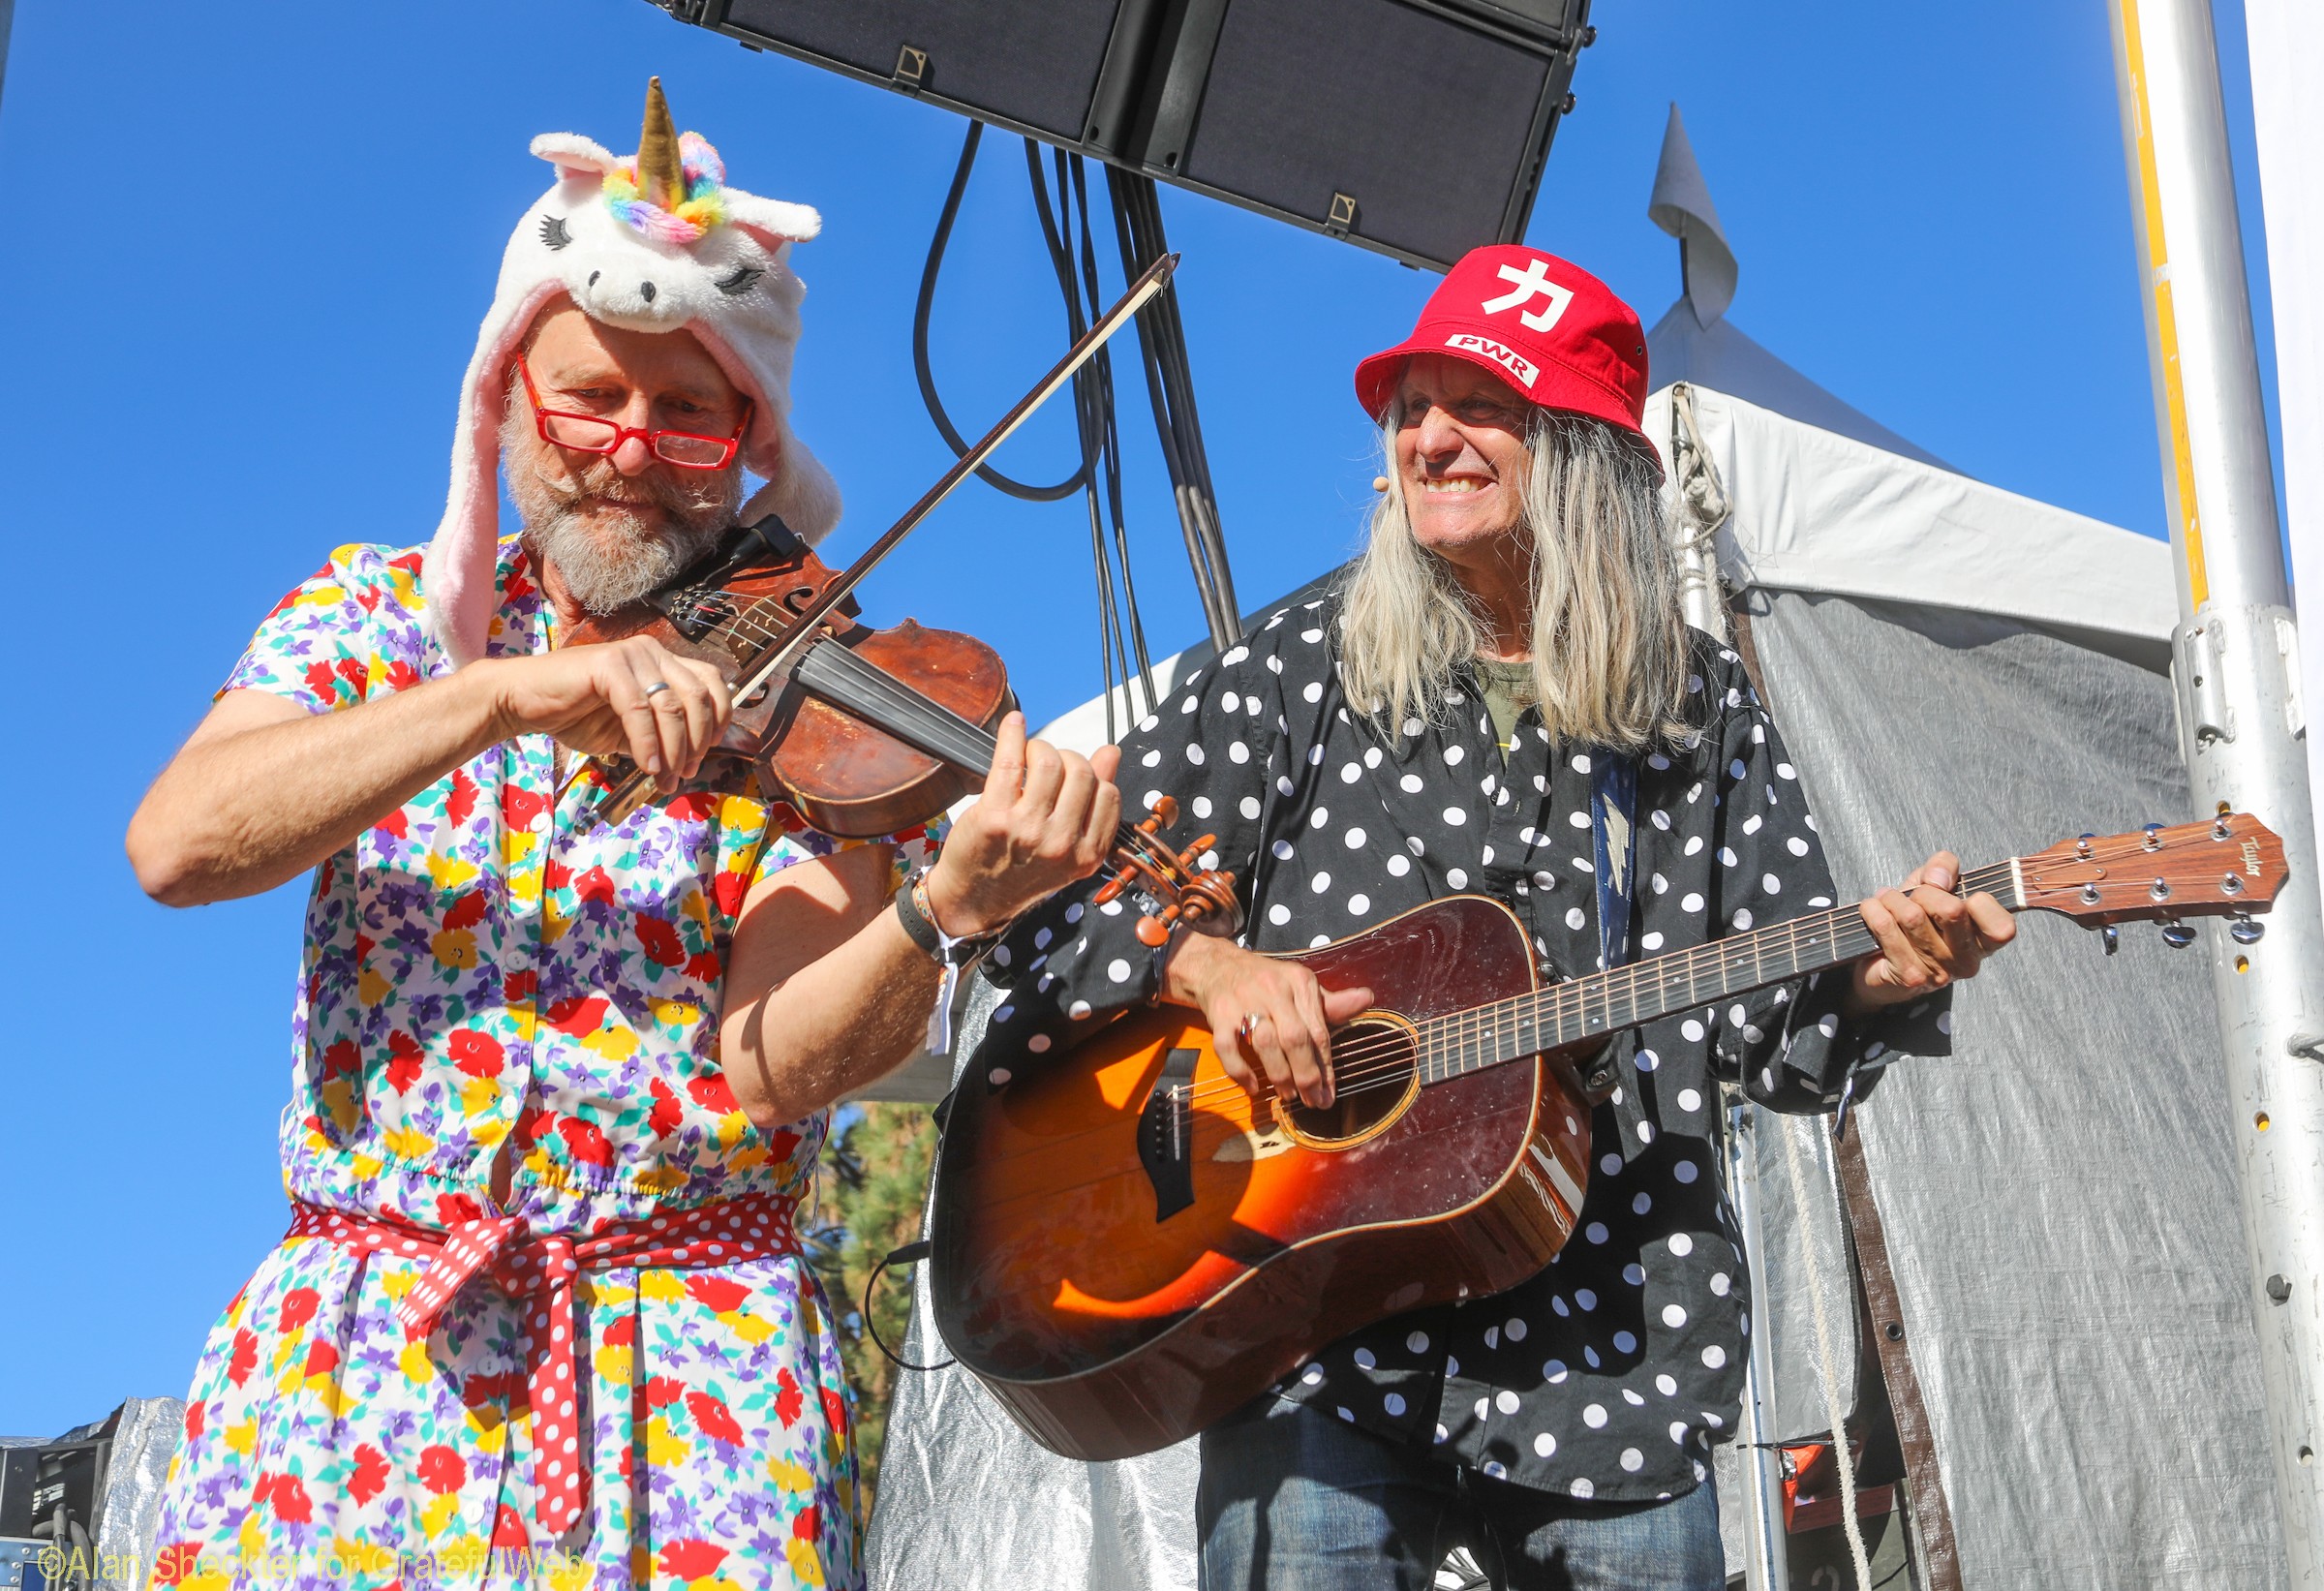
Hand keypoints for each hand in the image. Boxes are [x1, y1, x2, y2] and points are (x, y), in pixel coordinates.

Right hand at [484, 636, 732, 792]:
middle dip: (698, 742)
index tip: (705, 755)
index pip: (713, 684)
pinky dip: (647, 744)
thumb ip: (661, 735)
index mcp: (663, 663)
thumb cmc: (576, 715)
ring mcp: (631, 655)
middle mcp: (653, 652)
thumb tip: (692, 761)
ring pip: (671, 706)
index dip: (720, 721)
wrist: (524, 702)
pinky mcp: (608, 664)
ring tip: (664, 778)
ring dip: (673, 750)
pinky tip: (647, 767)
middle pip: (699, 696)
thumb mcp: (631, 730)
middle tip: (685, 773)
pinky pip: (639, 710)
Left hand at [921, 713, 1122, 937]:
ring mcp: (1028, 830)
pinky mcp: (994, 817)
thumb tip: (1111, 753)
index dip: (1093, 776)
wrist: (974, 900)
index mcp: (1087, 855)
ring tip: (1029, 758)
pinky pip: (1009, 761)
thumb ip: (1094, 803)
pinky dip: (1012, 735)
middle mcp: (1061, 844)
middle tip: (1048, 766)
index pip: (1108, 793)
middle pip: (1082, 773)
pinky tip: (1013, 725)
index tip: (1073, 776)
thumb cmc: (1022, 873)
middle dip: (1067, 758)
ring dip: (1040, 749)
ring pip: (1050, 762)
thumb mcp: (1069, 849)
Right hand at [1162, 933, 1373, 1109]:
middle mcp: (1273, 989)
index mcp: (1299, 982)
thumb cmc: (1268, 982)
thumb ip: (1332, 1003)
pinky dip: (1240, 1071)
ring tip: (1289, 1096)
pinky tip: (1253, 1087)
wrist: (1219, 966)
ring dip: (1279, 1075)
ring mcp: (1244, 1001)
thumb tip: (1367, 999)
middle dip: (1307, 1075)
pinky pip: (1227, 1047)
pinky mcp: (1219, 1013)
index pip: (1318, 1030)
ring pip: (1265, 1043)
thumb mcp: (1301, 986)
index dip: (1326, 1065)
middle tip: (1313, 1100)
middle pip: (1295, 1038)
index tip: (1330, 1092)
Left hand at [1847, 851, 2015, 1012]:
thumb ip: (1944, 868)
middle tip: (1912, 896)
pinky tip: (1872, 911)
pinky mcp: (1908, 976)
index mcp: (1984, 942)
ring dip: (1892, 899)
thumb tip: (1939, 878)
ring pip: (1912, 916)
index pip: (2002, 925)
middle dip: (1923, 892)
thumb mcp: (1934, 886)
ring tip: (1887, 901)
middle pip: (1952, 910)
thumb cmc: (1916, 921)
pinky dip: (1873, 910)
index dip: (1977, 899)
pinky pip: (1886, 927)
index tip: (1953, 895)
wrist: (1878, 965)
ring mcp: (1939, 972)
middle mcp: (1967, 961)